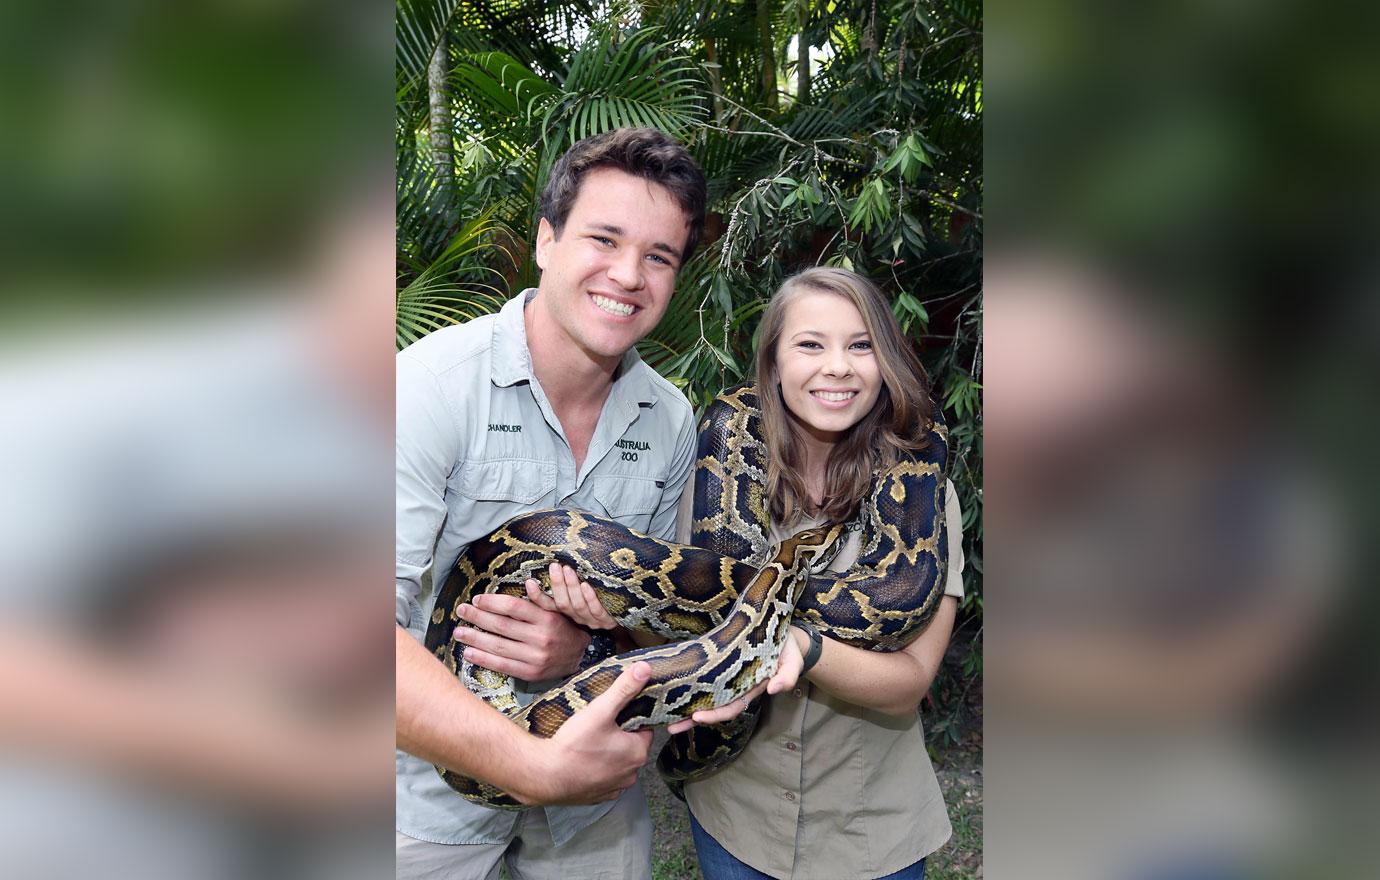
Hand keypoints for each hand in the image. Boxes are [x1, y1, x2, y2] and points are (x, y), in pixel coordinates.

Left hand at [453, 592, 590, 680]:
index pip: (514, 607)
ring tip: (459, 632)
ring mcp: (535, 658)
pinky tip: (469, 653)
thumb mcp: (558, 610)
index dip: (492, 602)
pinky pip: (502, 665)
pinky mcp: (530, 673)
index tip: (477, 599)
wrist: (580, 657)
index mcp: (547, 619)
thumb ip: (542, 598)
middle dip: (477, 617)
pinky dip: (483, 659)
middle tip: (461, 610)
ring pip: (498, 646)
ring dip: (475, 638)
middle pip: (502, 625)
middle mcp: (541, 638)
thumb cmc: (564, 628)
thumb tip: (528, 584)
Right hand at [523, 661, 655, 804]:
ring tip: (588, 743)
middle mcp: (631, 774)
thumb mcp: (600, 710)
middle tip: (598, 726)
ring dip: (608, 755)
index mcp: (638, 752)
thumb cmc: (573, 744)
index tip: (615, 713)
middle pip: (631, 747)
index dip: (631, 719)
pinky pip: (603, 780)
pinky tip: (582, 761)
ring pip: (617, 764)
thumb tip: (644, 668)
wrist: (544, 776)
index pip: (644, 729)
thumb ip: (623, 689)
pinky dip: (596, 772)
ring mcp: (614, 788)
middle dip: (619, 737)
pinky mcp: (598, 797)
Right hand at [524, 564, 616, 630]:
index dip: (537, 596)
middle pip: (562, 604)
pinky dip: (589, 597)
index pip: (547, 606)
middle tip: (555, 566)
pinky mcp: (606, 621)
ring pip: (577, 606)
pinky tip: (586, 585)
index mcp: (567, 612)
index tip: (529, 582)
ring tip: (569, 570)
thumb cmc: (598, 594)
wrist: (626, 610)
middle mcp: (576, 618)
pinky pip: (596, 610)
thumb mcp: (580, 589)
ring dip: (572, 587)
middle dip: (558, 584)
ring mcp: (591, 621)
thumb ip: (567, 580)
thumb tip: (553, 559)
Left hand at [663, 627, 806, 733]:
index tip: (697, 717)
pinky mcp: (720, 663)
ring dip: (685, 706)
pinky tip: (672, 685)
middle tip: (671, 725)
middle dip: (692, 718)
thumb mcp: (793, 662)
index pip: (730, 707)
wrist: (787, 636)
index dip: (714, 715)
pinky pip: (703, 678)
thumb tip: (773, 689)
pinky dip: (690, 684)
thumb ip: (787, 676)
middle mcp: (736, 687)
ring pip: (704, 695)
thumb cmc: (789, 650)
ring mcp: (727, 676)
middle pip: (712, 707)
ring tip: (664, 714)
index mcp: (751, 689)